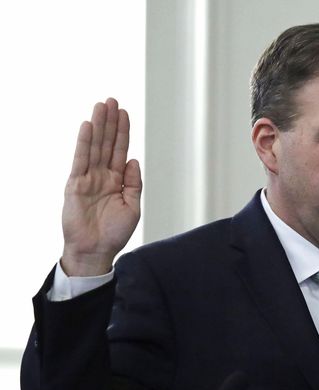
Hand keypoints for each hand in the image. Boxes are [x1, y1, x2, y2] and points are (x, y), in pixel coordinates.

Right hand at [61, 98, 141, 275]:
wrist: (96, 251)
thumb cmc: (114, 233)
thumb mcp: (133, 207)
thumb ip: (134, 183)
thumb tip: (133, 160)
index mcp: (117, 180)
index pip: (120, 150)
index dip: (122, 132)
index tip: (124, 113)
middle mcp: (102, 175)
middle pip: (106, 143)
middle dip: (109, 122)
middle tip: (112, 100)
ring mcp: (88, 178)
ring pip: (94, 146)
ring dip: (98, 126)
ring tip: (101, 105)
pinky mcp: (75, 184)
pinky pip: (80, 160)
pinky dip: (84, 143)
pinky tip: (87, 126)